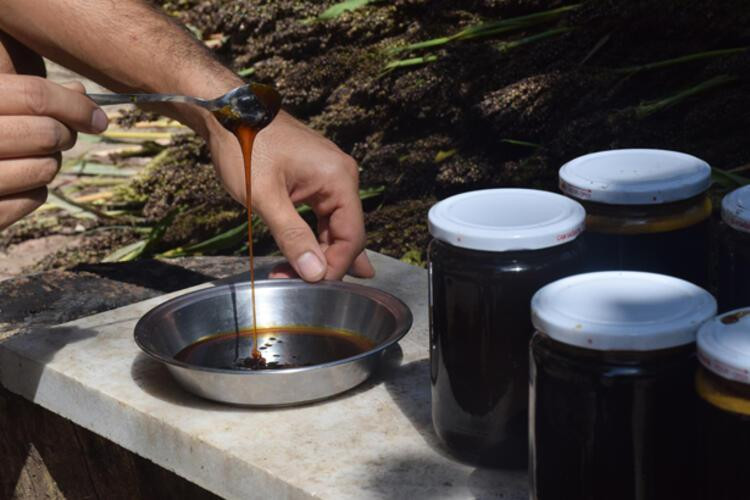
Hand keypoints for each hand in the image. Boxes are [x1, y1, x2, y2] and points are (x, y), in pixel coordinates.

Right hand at [0, 74, 107, 229]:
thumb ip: (21, 93)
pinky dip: (35, 189)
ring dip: (49, 162)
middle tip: (59, 134)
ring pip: (47, 167)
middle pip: (48, 133)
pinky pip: (35, 197)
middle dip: (64, 134)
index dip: (75, 104)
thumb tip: (80, 90)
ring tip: (30, 157)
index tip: (96, 117)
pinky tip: (15, 182)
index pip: (33, 95)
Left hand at [206, 110, 374, 281]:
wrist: (225, 111)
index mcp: (338, 178)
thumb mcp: (265, 196)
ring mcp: (328, 175)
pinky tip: (307, 254)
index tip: (310, 286)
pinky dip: (311, 235)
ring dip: (316, 251)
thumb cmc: (243, 144)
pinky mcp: (314, 177)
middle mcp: (341, 176)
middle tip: (297, 284)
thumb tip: (316, 272)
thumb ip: (292, 236)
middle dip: (324, 261)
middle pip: (346, 233)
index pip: (352, 236)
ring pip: (333, 226)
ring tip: (295, 274)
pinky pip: (322, 214)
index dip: (335, 266)